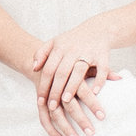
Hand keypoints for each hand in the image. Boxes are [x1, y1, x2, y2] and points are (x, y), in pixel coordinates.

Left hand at [27, 19, 116, 135]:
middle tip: (52, 106)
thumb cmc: (72, 41)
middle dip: (56, 90)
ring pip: (79, 71)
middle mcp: (73, 50)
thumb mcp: (55, 42)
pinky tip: (95, 93)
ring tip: (66, 101)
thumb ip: (41, 53)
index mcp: (60, 48)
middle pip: (61, 72)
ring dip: (72, 86)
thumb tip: (33, 68)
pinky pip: (101, 70)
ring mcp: (88, 53)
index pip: (49, 69)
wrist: (97, 29)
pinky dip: (99, 81)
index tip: (40, 100)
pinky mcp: (102, 56)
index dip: (44, 85)